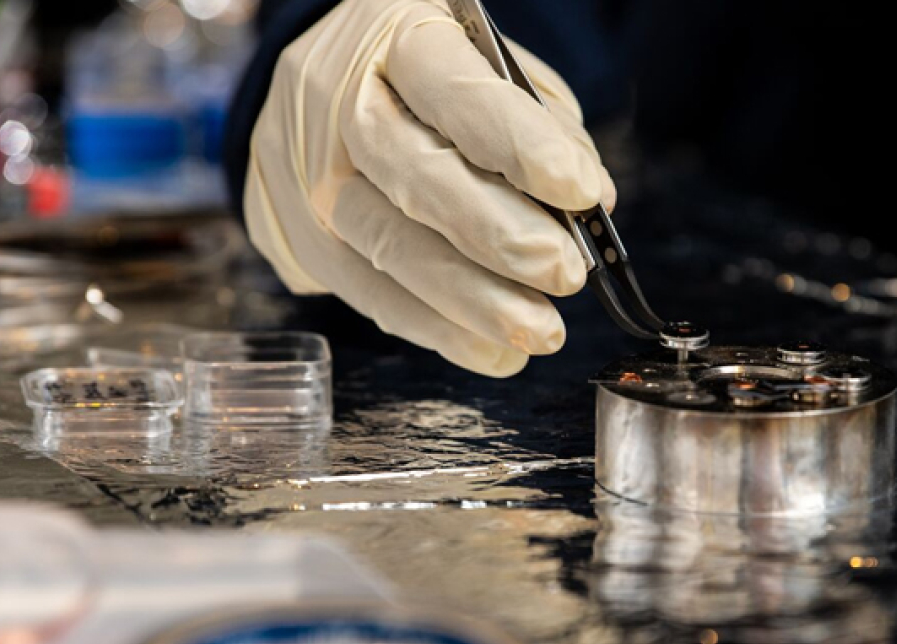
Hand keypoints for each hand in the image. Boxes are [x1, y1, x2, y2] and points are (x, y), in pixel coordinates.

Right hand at [244, 0, 615, 375]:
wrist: (311, 90)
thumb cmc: (422, 77)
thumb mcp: (487, 65)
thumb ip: (542, 122)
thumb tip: (592, 201)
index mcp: (395, 38)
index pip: (455, 91)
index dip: (519, 146)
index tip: (580, 192)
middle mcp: (338, 105)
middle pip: (417, 178)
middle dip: (501, 236)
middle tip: (564, 273)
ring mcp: (313, 179)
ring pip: (392, 248)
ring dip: (476, 302)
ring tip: (540, 330)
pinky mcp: (305, 240)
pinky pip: (371, 295)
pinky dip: (438, 330)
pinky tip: (492, 351)